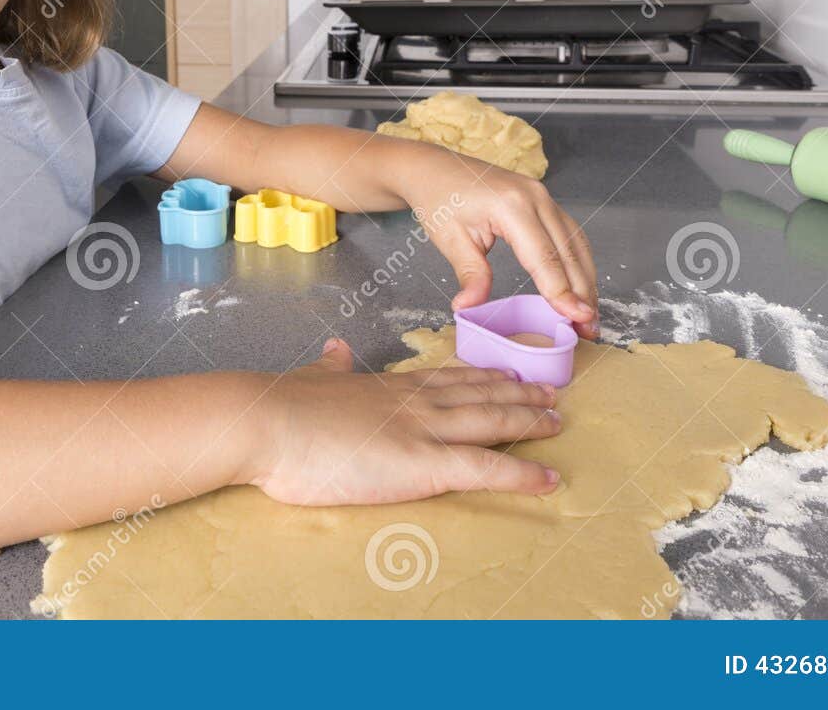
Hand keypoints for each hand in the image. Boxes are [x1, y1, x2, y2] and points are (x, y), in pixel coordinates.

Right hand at [246, 338, 561, 506]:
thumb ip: (331, 367)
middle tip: (550, 391)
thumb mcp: (313, 378)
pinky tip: (548, 478)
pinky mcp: (424, 464)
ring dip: (529, 421)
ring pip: (492, 421)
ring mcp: (424, 430)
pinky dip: (521, 473)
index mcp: (389, 386)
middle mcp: (416, 401)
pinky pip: (486, 468)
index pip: (447, 377)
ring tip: (557, 420)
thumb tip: (335, 349)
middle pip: (480, 394)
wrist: (270, 422)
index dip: (482, 375)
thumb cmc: (283, 407)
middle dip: (519, 393)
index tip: (506, 372)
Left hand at [399, 148, 598, 335]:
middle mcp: (536, 197)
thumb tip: (469, 308)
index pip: (544, 258)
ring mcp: (543, 196)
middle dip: (582, 294)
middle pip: (568, 253)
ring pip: (576, 244)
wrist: (436, 169)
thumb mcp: (450, 239)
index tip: (577, 319)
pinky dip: (579, 263)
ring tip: (589, 317)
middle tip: (589, 330)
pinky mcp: (544, 201)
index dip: (562, 292)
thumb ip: (469, 274)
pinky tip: (581, 286)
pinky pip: (570, 234)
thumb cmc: (440, 200)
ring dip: (586, 281)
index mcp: (512, 206)